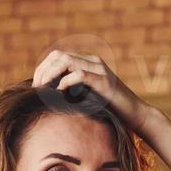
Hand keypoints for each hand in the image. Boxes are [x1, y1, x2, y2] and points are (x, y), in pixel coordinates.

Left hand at [31, 50, 151, 131]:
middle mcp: (93, 62)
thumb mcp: (87, 96)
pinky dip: (66, 82)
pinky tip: (61, 93)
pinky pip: (80, 75)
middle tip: (36, 89)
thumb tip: (48, 94)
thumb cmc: (111, 109)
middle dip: (43, 71)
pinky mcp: (104, 82)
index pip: (57, 56)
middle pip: (58, 56)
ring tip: (45, 90)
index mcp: (88, 63)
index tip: (35, 86)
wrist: (136, 115)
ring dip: (51, 75)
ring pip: (67, 61)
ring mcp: (99, 70)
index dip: (42, 69)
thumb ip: (72, 90)